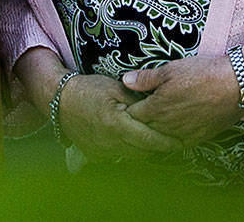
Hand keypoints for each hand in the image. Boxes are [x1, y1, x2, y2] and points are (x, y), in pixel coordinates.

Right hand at [57, 73, 183, 161]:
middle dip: (160, 146)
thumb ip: (137, 100)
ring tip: (157, 139)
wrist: (60, 101)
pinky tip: (134, 141)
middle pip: (144, 151)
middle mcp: (111, 142)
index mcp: (117, 124)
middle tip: (175, 139)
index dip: (168, 141)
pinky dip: (129, 150)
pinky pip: (119, 156)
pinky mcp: (96, 155)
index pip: (150, 139)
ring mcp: (102, 151)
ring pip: (133, 156)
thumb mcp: (116, 87)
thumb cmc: (89, 89)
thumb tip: (159, 108)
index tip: (182, 140)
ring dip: (145, 149)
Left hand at [121, 55, 242, 147]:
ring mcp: (183, 135)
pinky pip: (176, 143)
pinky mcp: (198, 139)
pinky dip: (170, 137)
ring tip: (153, 118)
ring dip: (153, 130)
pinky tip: (170, 129)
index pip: (132, 114)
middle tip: (136, 110)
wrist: (237, 85)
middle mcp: (167, 127)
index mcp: (156, 109)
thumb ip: (145, 78)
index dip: (128, 107)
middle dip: (138, 120)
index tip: (127, 101)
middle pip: (144, 129)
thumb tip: (125, 81)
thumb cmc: (203, 73)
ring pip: (159, 138)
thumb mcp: (171, 69)